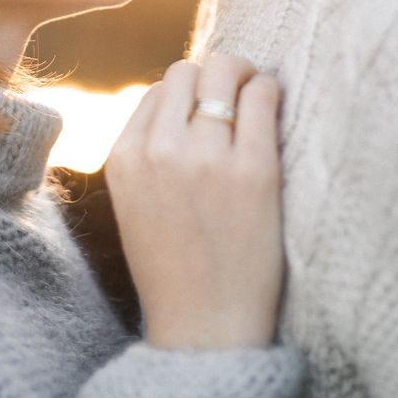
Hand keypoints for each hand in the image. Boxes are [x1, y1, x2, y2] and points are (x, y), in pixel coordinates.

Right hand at [105, 54, 283, 350]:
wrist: (205, 326)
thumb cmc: (174, 263)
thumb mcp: (133, 200)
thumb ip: (146, 149)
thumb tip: (182, 97)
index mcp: (124, 157)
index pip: (156, 90)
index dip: (186, 96)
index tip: (207, 112)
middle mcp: (159, 149)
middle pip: (186, 70)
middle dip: (212, 74)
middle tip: (235, 90)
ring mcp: (206, 158)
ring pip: (222, 70)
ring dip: (242, 74)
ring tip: (256, 91)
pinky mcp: (253, 170)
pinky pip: (261, 96)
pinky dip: (268, 89)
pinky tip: (273, 102)